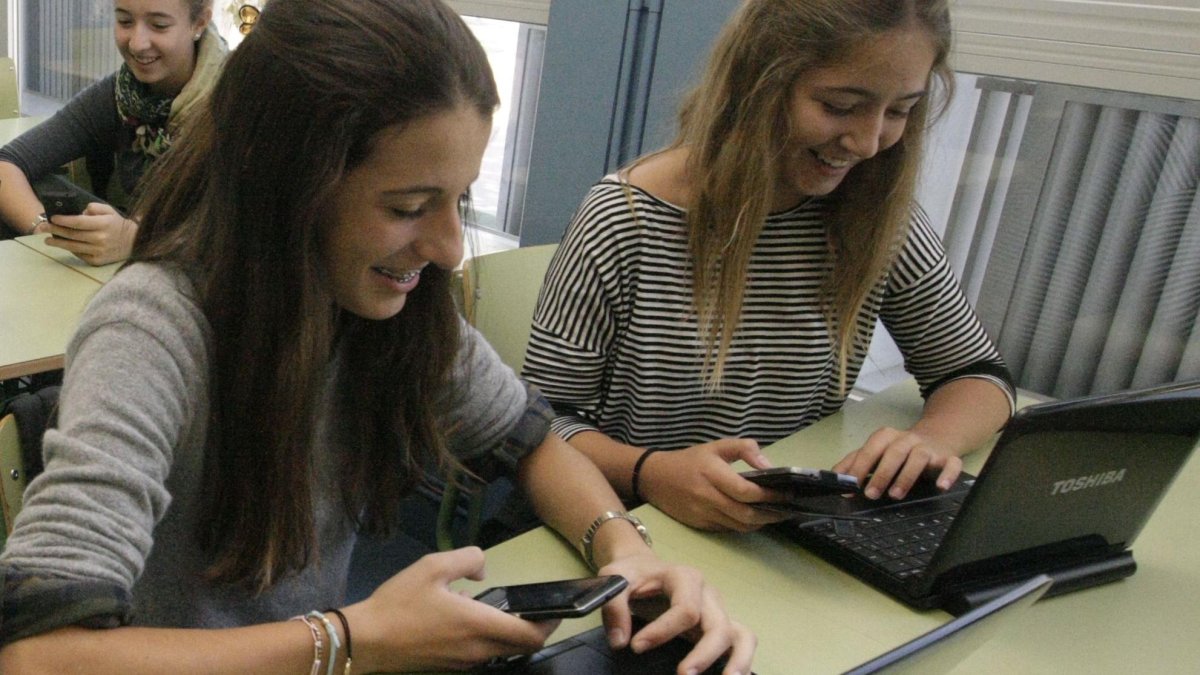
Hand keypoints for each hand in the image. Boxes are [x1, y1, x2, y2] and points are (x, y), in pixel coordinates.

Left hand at [43, 202, 136, 264]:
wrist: (134, 243)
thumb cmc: (118, 225)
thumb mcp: (110, 211)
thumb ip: (94, 208)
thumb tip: (79, 212)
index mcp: (104, 224)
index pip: (79, 222)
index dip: (64, 220)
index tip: (53, 217)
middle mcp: (101, 239)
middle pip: (73, 234)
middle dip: (56, 230)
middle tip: (44, 227)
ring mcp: (99, 251)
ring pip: (73, 246)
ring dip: (58, 243)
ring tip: (48, 240)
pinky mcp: (97, 261)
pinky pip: (79, 254)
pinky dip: (70, 250)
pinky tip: (64, 245)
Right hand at [343, 547, 557, 672]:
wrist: (365, 640)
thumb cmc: (399, 603)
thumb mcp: (433, 566)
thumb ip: (468, 558)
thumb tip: (482, 569)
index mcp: (478, 625)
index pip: (530, 636)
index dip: (549, 625)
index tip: (556, 610)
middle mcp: (477, 649)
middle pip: (521, 647)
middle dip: (534, 630)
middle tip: (535, 609)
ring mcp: (463, 662)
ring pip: (500, 650)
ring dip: (509, 633)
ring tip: (499, 608)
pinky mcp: (449, 666)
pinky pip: (480, 653)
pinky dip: (487, 638)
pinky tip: (468, 617)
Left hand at [598, 551, 755, 674]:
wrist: (644, 567)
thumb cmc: (633, 574)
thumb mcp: (615, 578)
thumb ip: (614, 606)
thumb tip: (620, 641)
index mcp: (684, 577)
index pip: (685, 608)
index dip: (663, 630)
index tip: (636, 647)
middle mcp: (707, 593)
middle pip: (718, 625)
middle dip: (704, 654)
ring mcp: (717, 610)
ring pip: (741, 634)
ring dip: (737, 660)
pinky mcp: (720, 624)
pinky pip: (743, 640)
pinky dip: (742, 659)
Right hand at [639, 438, 789, 531]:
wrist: (654, 478)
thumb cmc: (690, 460)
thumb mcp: (716, 446)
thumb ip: (744, 449)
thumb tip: (768, 465)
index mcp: (712, 473)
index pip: (746, 491)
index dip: (769, 495)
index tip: (786, 493)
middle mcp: (706, 496)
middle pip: (745, 514)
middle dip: (770, 514)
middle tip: (786, 509)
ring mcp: (702, 514)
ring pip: (739, 526)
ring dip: (759, 523)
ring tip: (773, 514)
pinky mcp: (699, 525)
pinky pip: (727, 529)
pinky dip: (743, 525)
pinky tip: (752, 518)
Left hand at [832, 426, 961, 499]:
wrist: (938, 435)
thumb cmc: (900, 448)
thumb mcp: (876, 451)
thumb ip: (855, 462)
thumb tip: (833, 477)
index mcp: (887, 437)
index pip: (870, 449)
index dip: (860, 466)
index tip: (850, 485)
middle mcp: (907, 439)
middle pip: (893, 452)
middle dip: (881, 473)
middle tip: (871, 494)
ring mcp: (928, 448)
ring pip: (919, 457)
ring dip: (906, 476)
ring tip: (895, 495)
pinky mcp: (948, 457)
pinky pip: (951, 463)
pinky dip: (947, 474)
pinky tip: (941, 486)